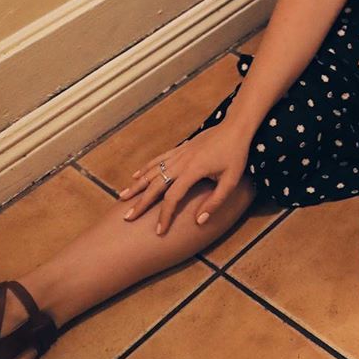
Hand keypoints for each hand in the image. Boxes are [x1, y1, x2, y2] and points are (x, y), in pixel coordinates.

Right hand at [119, 125, 249, 235]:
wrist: (236, 127)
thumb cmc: (236, 154)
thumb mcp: (231, 181)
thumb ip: (215, 202)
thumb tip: (199, 221)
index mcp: (193, 171)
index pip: (173, 197)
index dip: (165, 215)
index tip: (159, 231)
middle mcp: (181, 162)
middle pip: (155, 184)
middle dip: (141, 202)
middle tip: (128, 217)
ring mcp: (179, 153)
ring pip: (152, 171)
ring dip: (137, 185)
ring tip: (122, 197)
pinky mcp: (180, 148)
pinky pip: (158, 159)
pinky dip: (145, 168)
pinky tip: (135, 175)